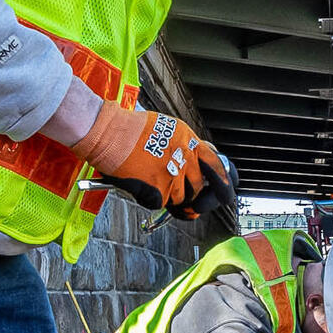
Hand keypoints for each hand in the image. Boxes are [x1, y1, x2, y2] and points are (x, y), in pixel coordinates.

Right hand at [78, 102, 227, 213]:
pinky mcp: (157, 188)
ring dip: (165, 196)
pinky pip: (158, 203)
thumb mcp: (166, 129)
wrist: (107, 132)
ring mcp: (172, 173)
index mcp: (188, 140)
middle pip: (197, 188)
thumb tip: (190, 169)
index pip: (215, 165)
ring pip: (178, 199)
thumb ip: (182, 148)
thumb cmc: (128, 129)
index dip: (222, 183)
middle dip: (189, 196)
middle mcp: (184, 156)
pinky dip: (148, 199)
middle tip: (177, 197)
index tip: (225, 193)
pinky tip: (138, 184)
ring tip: (148, 180)